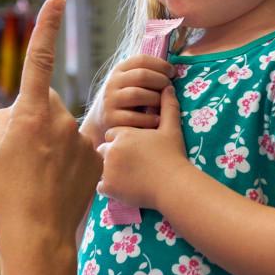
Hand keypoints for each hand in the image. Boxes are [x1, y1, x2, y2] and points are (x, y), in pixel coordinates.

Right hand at [0, 0, 102, 274]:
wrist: (38, 233)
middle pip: (45, 104)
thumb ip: (4, 121)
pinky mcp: (96, 157)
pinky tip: (58, 184)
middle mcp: (59, 118)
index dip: (47, 27)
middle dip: (35, 120)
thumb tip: (18, 113)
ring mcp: (81, 138)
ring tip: (39, 177)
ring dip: (51, 144)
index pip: (39, 59)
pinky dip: (68, 161)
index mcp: (30, 113)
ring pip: (61, 129)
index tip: (57, 0)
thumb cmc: (7, 192)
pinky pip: (78, 148)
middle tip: (22, 156)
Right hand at [81, 54, 174, 147]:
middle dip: (161, 81)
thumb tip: (173, 69)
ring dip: (156, 99)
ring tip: (164, 104)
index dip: (161, 65)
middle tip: (170, 88)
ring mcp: (110, 100)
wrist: (103, 122)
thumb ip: (147, 74)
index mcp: (120, 69)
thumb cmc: (127, 100)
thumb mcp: (131, 82)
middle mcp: (113, 83)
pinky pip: (134, 117)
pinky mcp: (111, 119)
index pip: (142, 59)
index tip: (172, 73)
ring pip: (137, 94)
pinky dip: (149, 119)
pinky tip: (158, 120)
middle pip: (142, 75)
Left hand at [97, 86, 191, 209]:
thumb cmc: (173, 155)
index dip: (122, 141)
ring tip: (127, 176)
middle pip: (104, 150)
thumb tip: (168, 87)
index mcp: (123, 134)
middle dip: (113, 155)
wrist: (173, 184)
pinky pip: (101, 186)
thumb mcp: (171, 128)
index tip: (134, 148)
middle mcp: (111, 149)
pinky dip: (110, 188)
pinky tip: (124, 187)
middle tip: (130, 164)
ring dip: (110, 171)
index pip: (113, 134)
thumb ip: (168, 106)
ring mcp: (107, 169)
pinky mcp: (108, 187)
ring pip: (101, 168)